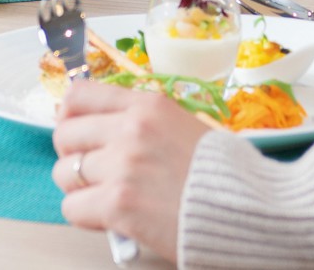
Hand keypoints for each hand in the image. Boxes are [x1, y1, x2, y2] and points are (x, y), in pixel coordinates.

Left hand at [53, 81, 208, 261]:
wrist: (248, 209)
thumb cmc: (223, 175)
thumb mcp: (183, 127)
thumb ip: (142, 125)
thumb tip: (100, 134)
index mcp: (148, 105)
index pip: (79, 95)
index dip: (69, 117)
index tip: (75, 132)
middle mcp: (131, 129)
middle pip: (65, 135)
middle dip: (73, 156)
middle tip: (93, 173)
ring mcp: (123, 165)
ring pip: (65, 173)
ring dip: (81, 189)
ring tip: (106, 197)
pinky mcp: (119, 203)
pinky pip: (72, 207)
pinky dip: (87, 216)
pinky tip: (111, 218)